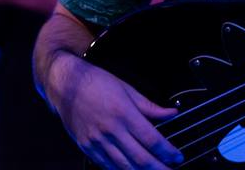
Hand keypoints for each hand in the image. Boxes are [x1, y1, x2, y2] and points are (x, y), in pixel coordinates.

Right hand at [50, 54, 181, 168]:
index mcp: (124, 113)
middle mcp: (111, 130)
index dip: (167, 151)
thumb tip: (172, 113)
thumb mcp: (128, 89)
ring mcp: (97, 141)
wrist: (66, 85)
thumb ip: (150, 106)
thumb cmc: (97, 83)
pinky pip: (106, 166)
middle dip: (158, 168)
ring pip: (123, 166)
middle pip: (139, 157)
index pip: (151, 139)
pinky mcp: (87, 147)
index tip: (177, 157)